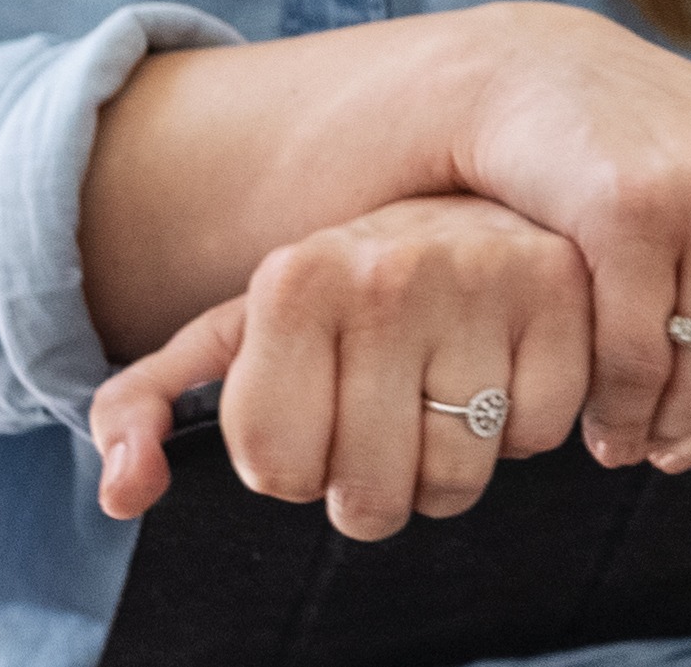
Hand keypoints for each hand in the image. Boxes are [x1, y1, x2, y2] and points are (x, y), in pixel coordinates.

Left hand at [87, 197, 588, 537]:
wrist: (470, 196)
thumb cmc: (341, 296)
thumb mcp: (234, 335)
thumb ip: (145, 404)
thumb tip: (123, 490)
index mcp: (294, 277)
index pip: (274, 468)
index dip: (291, 467)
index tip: (310, 418)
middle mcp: (388, 273)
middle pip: (367, 494)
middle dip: (369, 485)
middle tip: (380, 424)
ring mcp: (485, 280)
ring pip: (457, 480)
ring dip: (447, 466)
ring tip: (441, 395)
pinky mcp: (567, 296)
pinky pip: (536, 438)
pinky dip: (521, 427)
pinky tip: (504, 370)